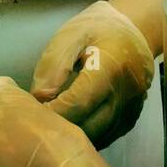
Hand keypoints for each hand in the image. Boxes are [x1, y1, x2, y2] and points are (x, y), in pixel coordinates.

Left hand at [32, 0, 155, 148]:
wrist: (135, 30)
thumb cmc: (98, 29)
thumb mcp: (72, 34)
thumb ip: (53, 64)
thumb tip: (38, 98)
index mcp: (110, 69)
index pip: (78, 103)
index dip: (52, 112)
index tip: (31, 113)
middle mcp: (125, 95)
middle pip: (87, 127)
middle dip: (59, 128)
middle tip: (36, 122)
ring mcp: (130, 111)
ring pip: (96, 138)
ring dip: (71, 136)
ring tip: (50, 125)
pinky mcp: (130, 120)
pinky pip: (105, 138)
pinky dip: (86, 136)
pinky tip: (70, 127)